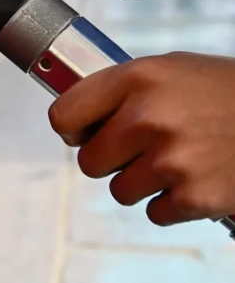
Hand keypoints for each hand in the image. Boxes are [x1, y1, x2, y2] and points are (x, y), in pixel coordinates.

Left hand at [50, 52, 234, 225]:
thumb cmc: (222, 92)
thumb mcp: (170, 70)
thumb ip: (120, 90)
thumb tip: (72, 120)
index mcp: (136, 79)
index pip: (63, 115)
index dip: (71, 129)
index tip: (82, 132)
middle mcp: (148, 118)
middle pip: (89, 161)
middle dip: (111, 159)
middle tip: (141, 148)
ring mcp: (171, 160)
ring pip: (120, 191)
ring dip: (143, 182)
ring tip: (176, 160)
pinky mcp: (194, 197)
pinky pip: (154, 212)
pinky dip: (172, 203)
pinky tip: (195, 178)